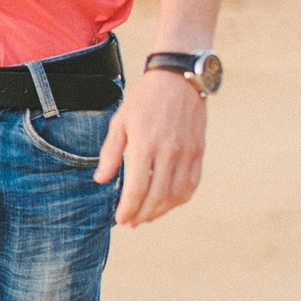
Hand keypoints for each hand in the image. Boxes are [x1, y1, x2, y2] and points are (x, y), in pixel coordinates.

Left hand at [95, 68, 206, 224]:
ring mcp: (187, 153)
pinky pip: (192, 184)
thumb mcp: (120, 121)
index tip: (120, 219)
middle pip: (158, 196)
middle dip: (143, 214)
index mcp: (146, 145)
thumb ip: (111, 153)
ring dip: (162, 211)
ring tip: (147, 216)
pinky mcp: (199, 151)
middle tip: (131, 222)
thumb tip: (101, 180)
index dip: (129, 208)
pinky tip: (168, 203)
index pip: (138, 188)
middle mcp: (169, 152)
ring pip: (177, 194)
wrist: (178, 78)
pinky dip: (180, 198)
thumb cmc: (144, 99)